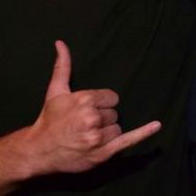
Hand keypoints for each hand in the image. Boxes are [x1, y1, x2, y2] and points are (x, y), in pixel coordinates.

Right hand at [23, 41, 160, 175]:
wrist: (38, 150)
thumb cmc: (48, 120)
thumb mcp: (55, 91)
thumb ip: (63, 66)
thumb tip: (61, 42)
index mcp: (85, 100)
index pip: (112, 98)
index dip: (102, 105)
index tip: (87, 112)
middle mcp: (92, 117)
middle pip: (114, 114)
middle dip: (102, 119)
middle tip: (83, 126)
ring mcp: (97, 136)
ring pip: (117, 128)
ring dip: (107, 133)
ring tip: (87, 137)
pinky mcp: (102, 153)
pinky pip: (128, 140)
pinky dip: (143, 133)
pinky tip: (157, 125)